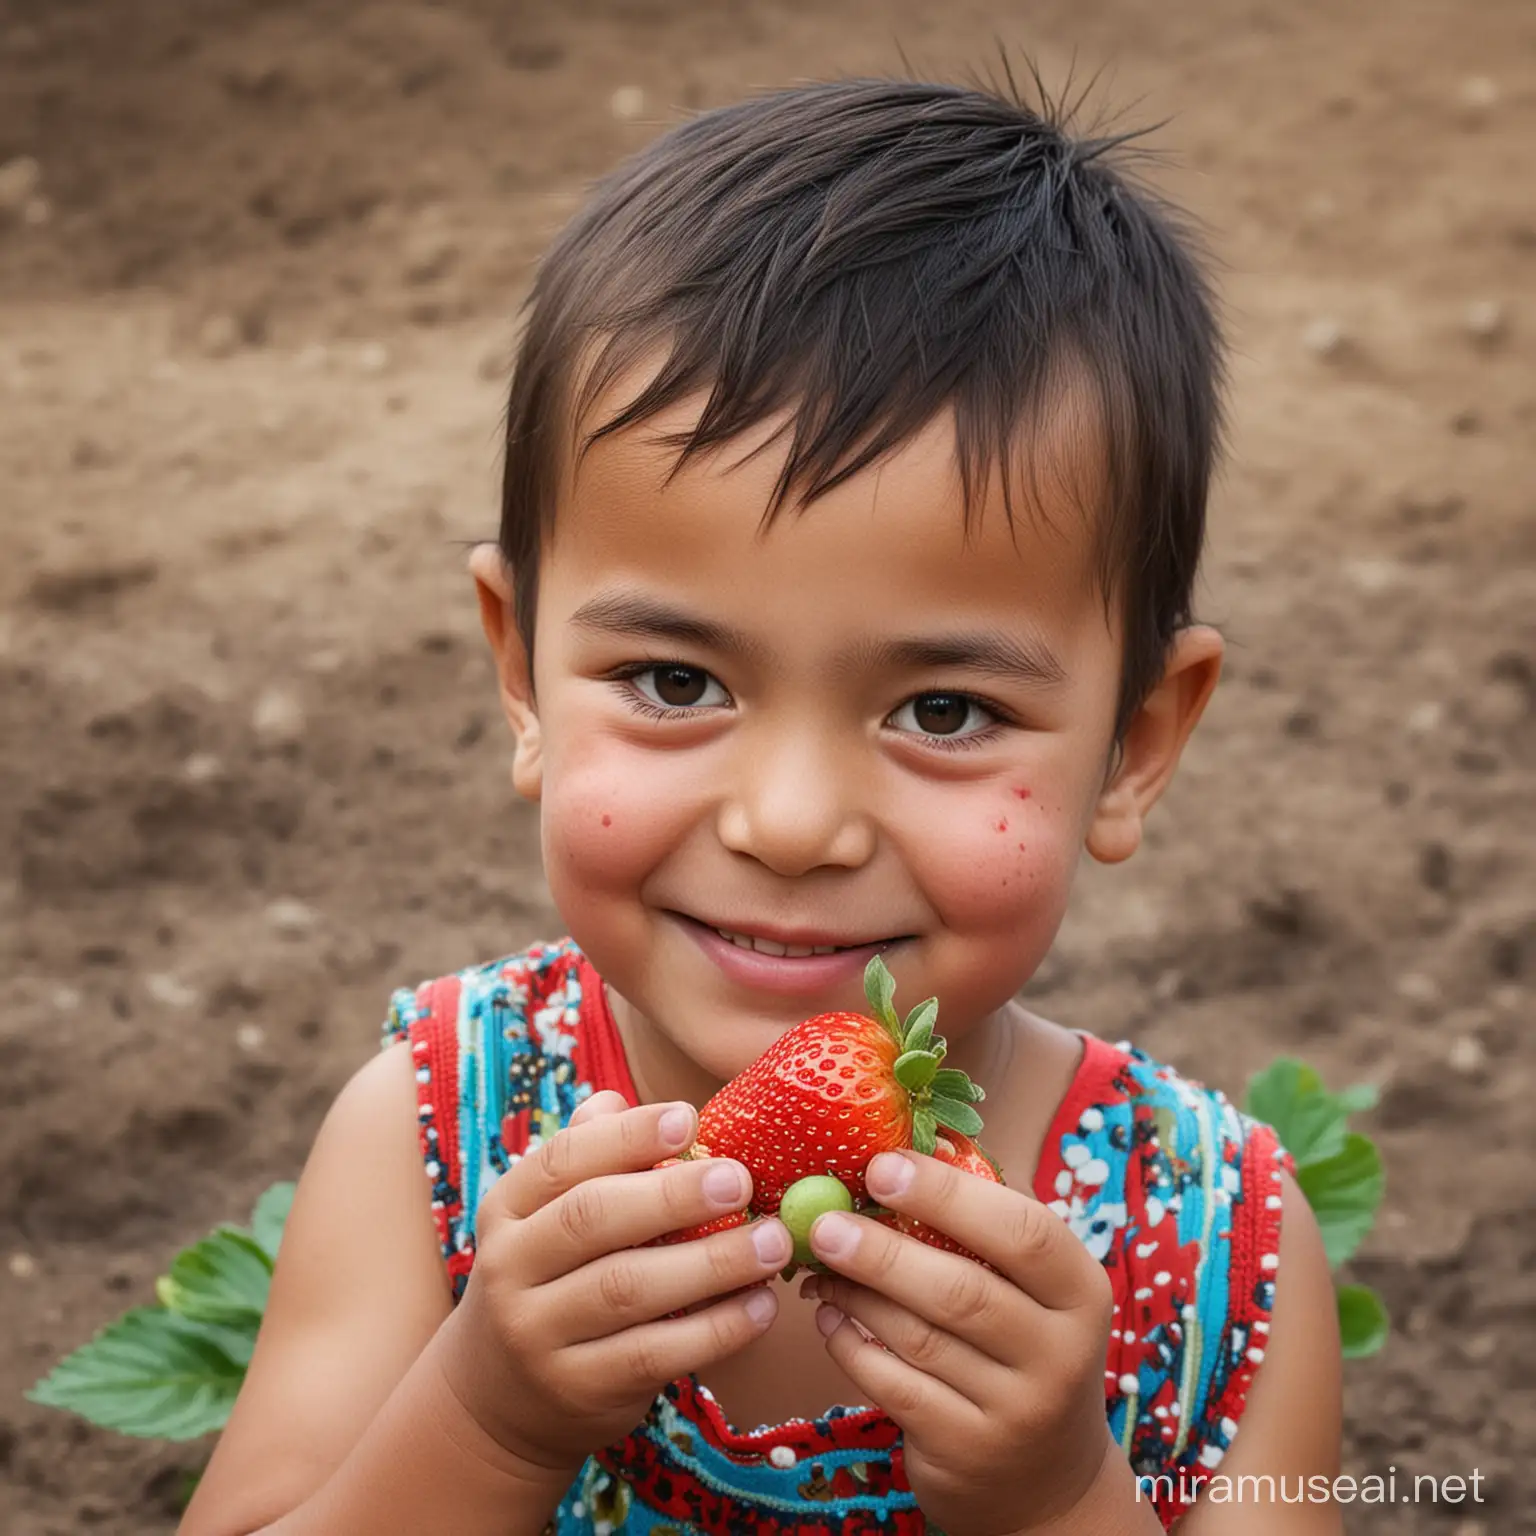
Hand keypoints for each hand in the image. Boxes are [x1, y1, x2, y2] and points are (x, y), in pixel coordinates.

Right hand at [438, 1090, 792, 1479]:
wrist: (501, 1397)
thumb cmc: (551, 1277)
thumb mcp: (547, 1217)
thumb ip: (588, 1158)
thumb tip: (621, 1101)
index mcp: (508, 1207)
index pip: (563, 1160)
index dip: (627, 1136)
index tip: (689, 1119)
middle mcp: (509, 1268)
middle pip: (592, 1219)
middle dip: (672, 1196)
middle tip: (741, 1180)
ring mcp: (537, 1335)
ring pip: (628, 1290)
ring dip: (710, 1263)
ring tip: (771, 1243)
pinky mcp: (577, 1389)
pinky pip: (654, 1354)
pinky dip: (715, 1330)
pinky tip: (760, 1306)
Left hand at [798, 1149, 1116, 1535]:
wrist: (1046, 1481)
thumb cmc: (1024, 1347)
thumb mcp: (1033, 1290)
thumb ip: (984, 1226)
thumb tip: (909, 1144)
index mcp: (1081, 1292)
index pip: (1023, 1232)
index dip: (948, 1194)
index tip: (881, 1165)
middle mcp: (1061, 1355)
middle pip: (962, 1290)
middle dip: (882, 1251)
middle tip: (823, 1220)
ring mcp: (1016, 1411)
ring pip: (918, 1339)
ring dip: (856, 1294)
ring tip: (817, 1264)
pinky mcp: (966, 1451)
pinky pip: (893, 1386)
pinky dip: (850, 1345)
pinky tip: (829, 1317)